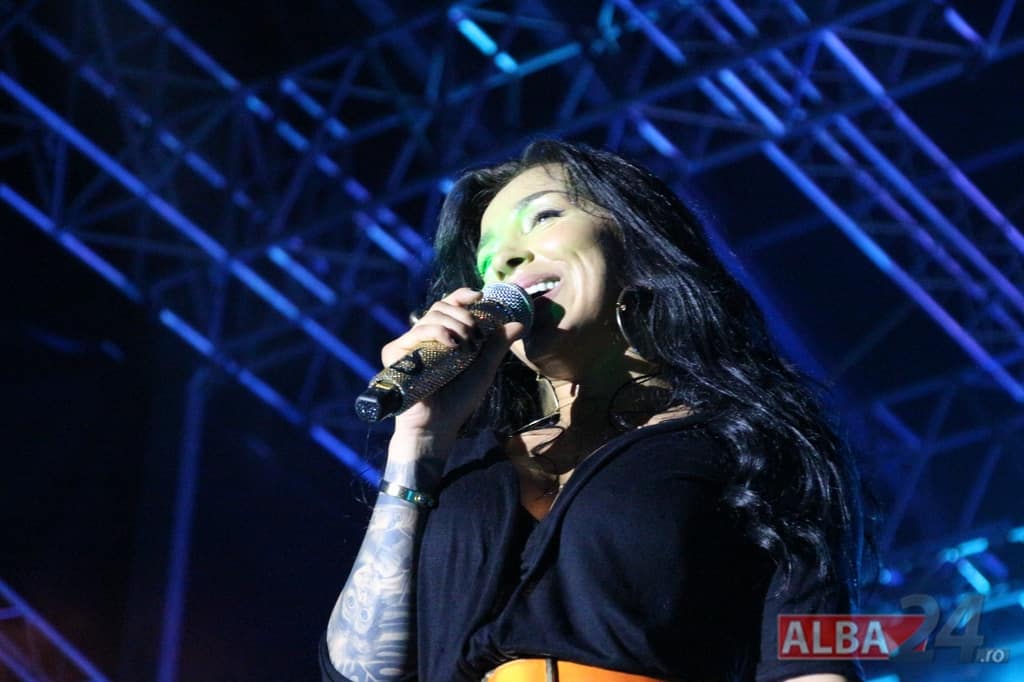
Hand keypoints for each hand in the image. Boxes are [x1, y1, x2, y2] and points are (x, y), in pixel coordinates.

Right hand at [382, 287, 525, 444]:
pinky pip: (416, 332)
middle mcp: (424, 337)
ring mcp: (409, 344)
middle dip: (463, 315)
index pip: (448, 306)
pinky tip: (451, 344)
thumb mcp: (483, 368)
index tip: (479, 295)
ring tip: (465, 344)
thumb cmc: (459, 400)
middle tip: (474, 334)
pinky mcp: (395, 353)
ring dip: (454, 324)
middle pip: (441, 307)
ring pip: (431, 316)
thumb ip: (497, 346)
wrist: (438, 425)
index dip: (462, 296)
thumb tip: (518, 324)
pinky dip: (437, 332)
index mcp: (442, 337)